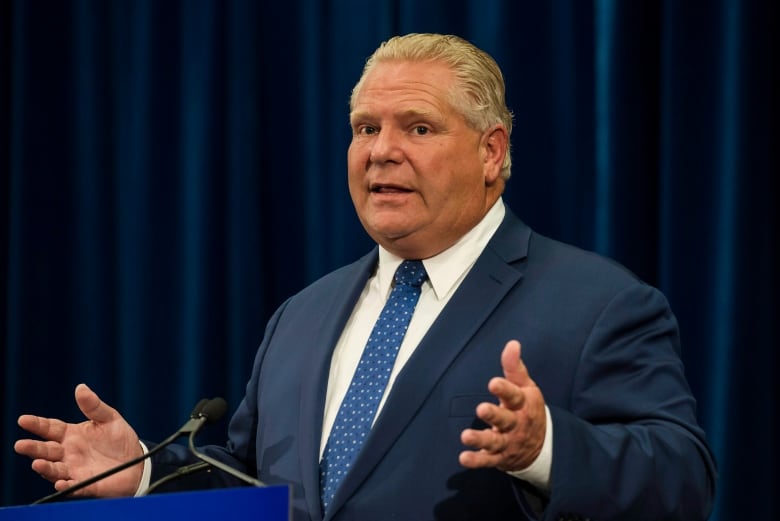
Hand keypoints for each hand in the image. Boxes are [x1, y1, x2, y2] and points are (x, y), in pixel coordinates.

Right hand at [14, 383, 142, 497]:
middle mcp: (68, 453)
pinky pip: (74, 486)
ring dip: (45, 468)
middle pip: (46, 451)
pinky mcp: (86, 484)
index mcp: (71, 435)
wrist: (137, 462)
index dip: (36, 424)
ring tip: (37, 463)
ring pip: (54, 470)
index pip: (50, 429)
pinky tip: (61, 482)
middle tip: (21, 445)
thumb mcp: (109, 418)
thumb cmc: (119, 439)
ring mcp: (75, 470)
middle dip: (33, 448)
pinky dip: (66, 485)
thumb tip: (81, 387)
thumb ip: (94, 406)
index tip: (23, 420)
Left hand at [459, 340, 545, 471]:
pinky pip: (488, 460)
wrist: (543, 446)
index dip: (504, 389)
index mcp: (523, 405)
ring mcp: (508, 442)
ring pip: (495, 441)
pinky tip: (463, 458)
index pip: (514, 396)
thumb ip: (515, 368)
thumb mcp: (526, 387)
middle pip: (506, 420)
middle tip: (481, 409)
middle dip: (494, 415)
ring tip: (465, 436)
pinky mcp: (500, 457)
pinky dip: (476, 460)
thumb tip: (512, 343)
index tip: (493, 383)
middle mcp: (516, 424)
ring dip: (480, 439)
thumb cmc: (528, 409)